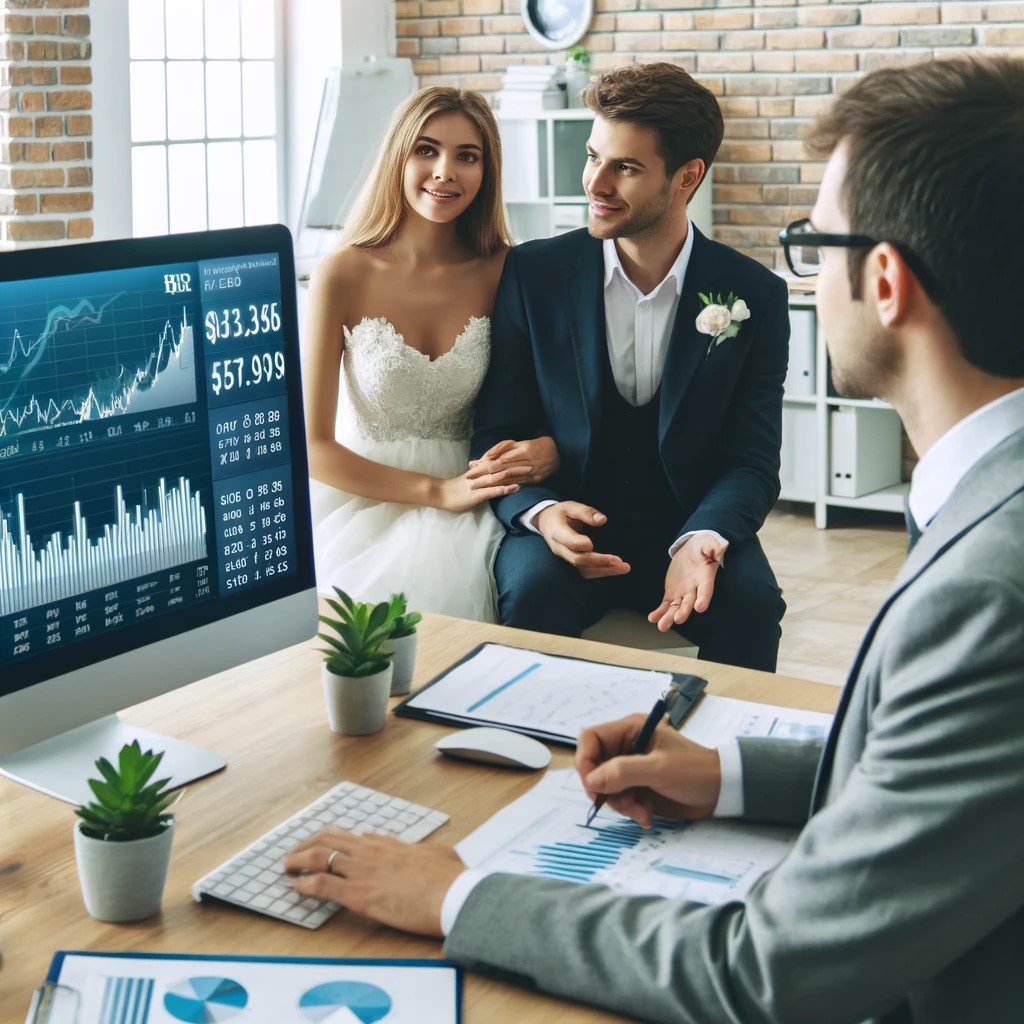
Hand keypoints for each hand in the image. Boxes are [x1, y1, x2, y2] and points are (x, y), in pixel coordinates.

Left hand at [283, 828, 465, 936]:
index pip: (355, 836)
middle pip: (330, 839)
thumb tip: (429, 854)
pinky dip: (304, 884)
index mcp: (390, 843)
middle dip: (308, 844)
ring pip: (319, 857)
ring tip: (287, 866)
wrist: (452, 895)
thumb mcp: (441, 855)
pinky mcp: (358, 894)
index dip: (336, 841)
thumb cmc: (450, 879)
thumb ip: (427, 852)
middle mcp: (371, 851)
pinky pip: (321, 885)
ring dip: (298, 860)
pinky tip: (295, 888)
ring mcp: (362, 871)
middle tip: (296, 853)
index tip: (327, 846)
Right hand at [435, 466, 526, 512]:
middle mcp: (479, 475)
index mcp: (479, 470)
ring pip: (497, 476)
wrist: (439, 493)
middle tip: (533, 461)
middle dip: (518, 464)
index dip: (513, 459)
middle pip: (501, 467)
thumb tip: (491, 473)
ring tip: (528, 472)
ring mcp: (477, 485)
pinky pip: (490, 491)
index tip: (526, 457)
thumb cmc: (455, 489)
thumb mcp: (469, 480)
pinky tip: (513, 488)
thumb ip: (480, 476)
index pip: (498, 463)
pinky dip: (503, 488)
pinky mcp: (474, 495)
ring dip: (514, 473)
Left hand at [470, 435, 559, 485]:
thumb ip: (502, 448)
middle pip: (502, 471)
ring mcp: (532, 474)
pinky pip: (517, 485)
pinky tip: (494, 490)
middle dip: (485, 475)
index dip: (486, 465)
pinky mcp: (535, 481)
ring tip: (479, 485)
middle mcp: (527, 463)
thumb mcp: (518, 442)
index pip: (501, 459)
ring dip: (493, 483)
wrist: (556, 453)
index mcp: (524, 451)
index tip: (473, 468)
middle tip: (471, 479)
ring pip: (509, 480)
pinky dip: (505, 487)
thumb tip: (487, 456)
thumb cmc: (534, 445)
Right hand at [535, 501, 629, 578]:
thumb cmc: (561, 514)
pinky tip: (616, 569)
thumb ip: (586, 512)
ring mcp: (566, 558)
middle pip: (578, 559)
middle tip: (618, 560)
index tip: (591, 543)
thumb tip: (602, 520)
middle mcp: (560, 549)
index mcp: (557, 532)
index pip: (568, 541)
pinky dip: (602, 572)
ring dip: (604, 570)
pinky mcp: (572, 563)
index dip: (579, 544)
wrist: (546, 523)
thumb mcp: (570, 507)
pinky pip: (586, 572)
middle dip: (599, 561)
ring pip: (583, 570)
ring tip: (623, 568)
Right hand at [576, 714, 721, 828]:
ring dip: (620, 803)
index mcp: (630, 729)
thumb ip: (624, 772)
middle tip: (625, 803)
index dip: (586, 761)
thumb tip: (592, 781)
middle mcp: (626, 745)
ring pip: (604, 786)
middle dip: (606, 789)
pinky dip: (629, 810)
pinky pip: (618, 799)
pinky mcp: (636, 786)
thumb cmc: (695, 771)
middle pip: (594, 765)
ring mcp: (630, 767)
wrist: (722, 791)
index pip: (590, 739)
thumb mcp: (660, 769)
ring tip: (642, 811)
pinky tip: (646, 815)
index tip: (593, 786)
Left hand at [649, 533, 726, 631]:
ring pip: (676, 607)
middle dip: (684, 611)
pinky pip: (666, 604)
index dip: (704, 599)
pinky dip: (659, 612)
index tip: (700, 607)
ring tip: (662, 625)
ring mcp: (683, 593)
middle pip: (689, 603)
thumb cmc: (703, 547)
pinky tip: (652, 618)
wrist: (692, 550)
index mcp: (705, 577)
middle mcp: (695, 589)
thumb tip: (721, 547)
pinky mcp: (672, 593)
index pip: (706, 590)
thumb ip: (714, 547)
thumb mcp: (709, 543)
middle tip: (678, 619)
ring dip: (669, 617)